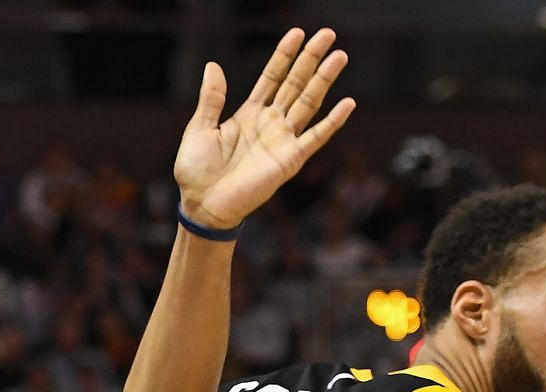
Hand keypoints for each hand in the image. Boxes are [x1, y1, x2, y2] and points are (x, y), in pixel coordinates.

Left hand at [174, 27, 355, 230]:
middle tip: (328, 34)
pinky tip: (348, 103)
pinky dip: (332, 122)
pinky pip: (315, 138)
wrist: (202, 205)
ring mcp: (282, 140)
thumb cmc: (196, 172)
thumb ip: (211, 99)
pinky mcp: (289, 160)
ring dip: (324, 80)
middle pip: (295, 84)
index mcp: (249, 114)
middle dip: (311, 59)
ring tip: (339, 56)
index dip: (284, 55)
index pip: (272, 77)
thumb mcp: (199, 128)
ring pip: (308, 103)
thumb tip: (213, 65)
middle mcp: (270, 123)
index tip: (297, 33)